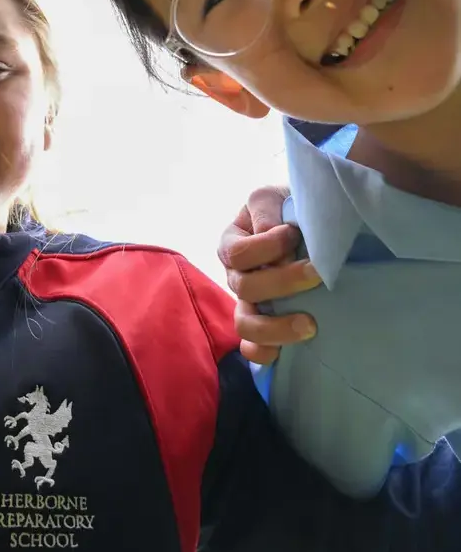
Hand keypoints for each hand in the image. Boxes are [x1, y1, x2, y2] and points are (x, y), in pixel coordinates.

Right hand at [218, 186, 320, 365]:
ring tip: (311, 325)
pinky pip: (251, 349)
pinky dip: (265, 353)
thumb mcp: (274, 197)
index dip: (266, 247)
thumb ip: (267, 209)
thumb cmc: (289, 212)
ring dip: (277, 327)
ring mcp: (247, 304)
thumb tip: (270, 234)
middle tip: (318, 275)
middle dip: (284, 282)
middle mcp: (234, 275)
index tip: (295, 235)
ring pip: (245, 324)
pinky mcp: (262, 327)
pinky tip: (288, 351)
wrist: (309, 230)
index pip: (238, 252)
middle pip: (245, 288)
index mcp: (232, 242)